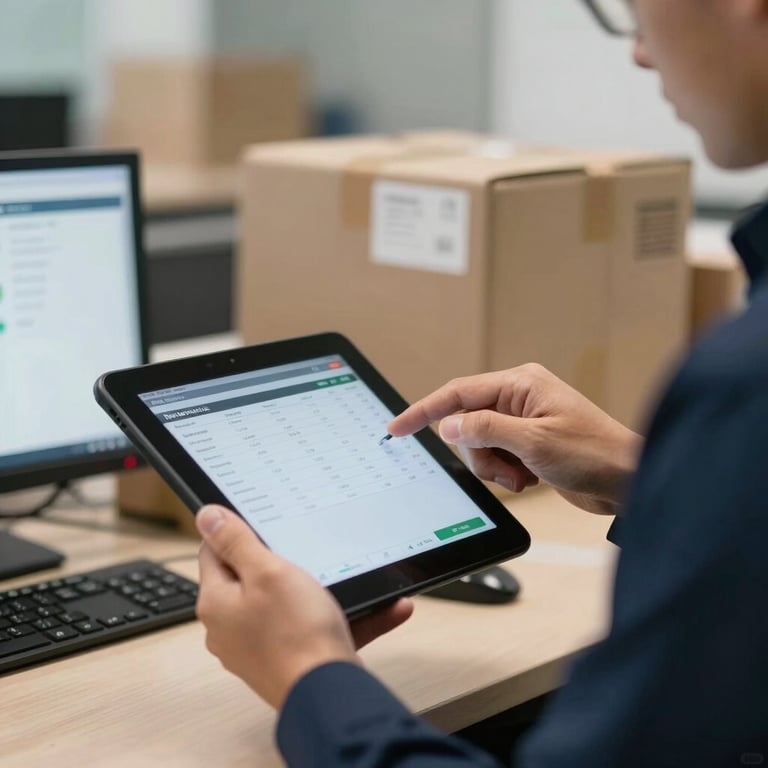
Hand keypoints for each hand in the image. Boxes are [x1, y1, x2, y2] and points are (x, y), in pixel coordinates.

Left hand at [196, 505, 413, 708]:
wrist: (328, 693)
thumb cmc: (296, 633)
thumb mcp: (267, 571)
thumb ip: (236, 541)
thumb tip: (206, 516)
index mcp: (217, 603)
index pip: (215, 553)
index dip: (238, 533)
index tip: (264, 523)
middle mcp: (230, 628)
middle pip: (249, 579)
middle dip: (280, 562)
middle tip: (305, 549)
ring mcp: (258, 648)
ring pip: (287, 604)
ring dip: (320, 590)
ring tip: (348, 576)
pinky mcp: (286, 661)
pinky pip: (312, 628)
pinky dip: (342, 617)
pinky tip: (380, 608)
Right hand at [388, 364, 641, 515]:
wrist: (628, 481)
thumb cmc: (594, 454)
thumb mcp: (534, 442)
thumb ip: (486, 429)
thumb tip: (449, 424)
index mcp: (520, 383)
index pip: (458, 393)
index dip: (424, 411)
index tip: (397, 427)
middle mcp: (519, 398)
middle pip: (467, 423)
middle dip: (478, 453)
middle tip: (505, 468)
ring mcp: (523, 421)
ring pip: (479, 445)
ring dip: (494, 468)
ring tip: (523, 476)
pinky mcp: (528, 443)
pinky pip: (496, 458)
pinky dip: (506, 473)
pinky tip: (530, 478)